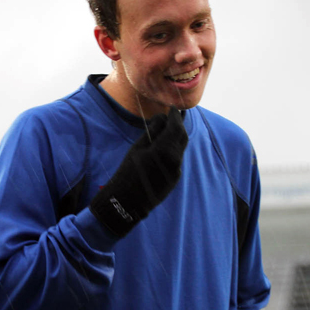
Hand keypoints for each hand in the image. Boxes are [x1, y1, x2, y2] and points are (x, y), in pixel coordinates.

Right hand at [90, 106, 187, 237]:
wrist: (127, 201)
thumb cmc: (127, 172)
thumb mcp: (137, 148)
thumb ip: (152, 132)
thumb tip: (162, 118)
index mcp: (164, 150)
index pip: (176, 127)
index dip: (176, 116)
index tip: (173, 108)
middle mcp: (175, 160)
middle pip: (183, 136)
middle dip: (180, 124)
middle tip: (175, 115)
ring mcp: (177, 171)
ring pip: (181, 148)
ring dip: (178, 137)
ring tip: (170, 129)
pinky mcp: (175, 179)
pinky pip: (177, 159)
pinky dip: (174, 149)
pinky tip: (165, 148)